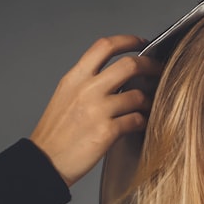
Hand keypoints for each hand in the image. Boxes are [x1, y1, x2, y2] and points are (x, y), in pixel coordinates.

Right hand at [30, 34, 161, 186]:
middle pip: (129, 65)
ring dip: (149, 100)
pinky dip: (143, 121)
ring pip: (138, 95)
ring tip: (149, 105)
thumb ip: (87, 82)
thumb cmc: (56, 134)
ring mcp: (97, 111)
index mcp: (75, 78)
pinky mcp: (106, 132)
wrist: (45, 162)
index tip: (142, 42)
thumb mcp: (65, 96)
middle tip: (158, 70)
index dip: (128, 40)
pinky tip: (140, 123)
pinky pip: (136, 120)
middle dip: (150, 66)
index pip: (104, 46)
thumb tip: (116, 75)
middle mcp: (86, 90)